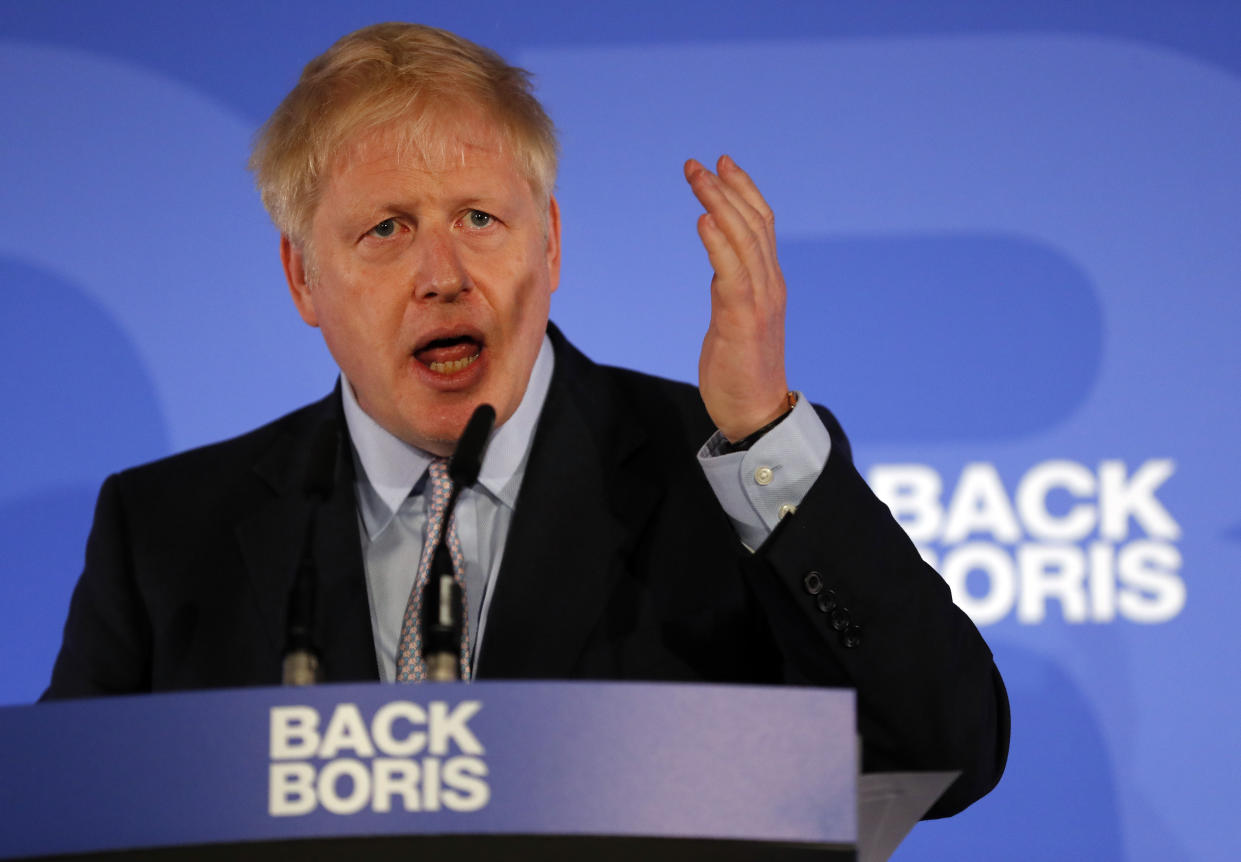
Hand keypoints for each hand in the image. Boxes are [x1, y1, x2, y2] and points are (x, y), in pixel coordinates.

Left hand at [684, 155, 789, 441]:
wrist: (757, 415)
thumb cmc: (742, 371)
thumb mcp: (737, 320)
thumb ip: (734, 289)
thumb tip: (721, 267)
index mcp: (769, 284)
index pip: (760, 225)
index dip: (743, 191)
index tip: (722, 164)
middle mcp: (769, 286)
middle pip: (753, 224)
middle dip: (726, 188)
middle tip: (697, 164)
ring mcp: (759, 302)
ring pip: (743, 240)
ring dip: (719, 204)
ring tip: (697, 177)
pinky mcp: (742, 321)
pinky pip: (731, 274)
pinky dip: (718, 244)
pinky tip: (703, 221)